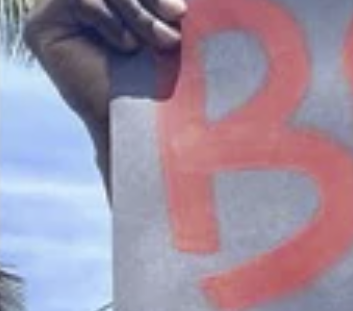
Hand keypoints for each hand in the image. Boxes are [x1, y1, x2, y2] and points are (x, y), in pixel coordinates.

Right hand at [23, 0, 184, 160]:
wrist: (138, 127)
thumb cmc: (158, 84)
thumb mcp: (161, 32)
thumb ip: (154, 5)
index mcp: (108, 6)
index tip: (180, 12)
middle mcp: (77, 5)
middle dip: (147, 0)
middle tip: (176, 20)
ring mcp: (54, 13)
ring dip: (136, 13)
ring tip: (160, 42)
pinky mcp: (41, 24)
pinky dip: (109, 19)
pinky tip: (127, 47)